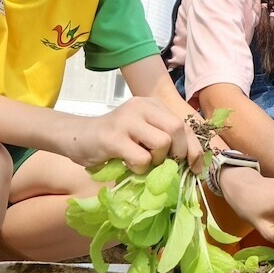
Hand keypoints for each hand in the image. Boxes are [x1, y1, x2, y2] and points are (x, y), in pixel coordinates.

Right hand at [69, 97, 195, 172]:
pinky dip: (140, 168)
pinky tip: (128, 164)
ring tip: (142, 161)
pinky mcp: (114, 137)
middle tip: (166, 166)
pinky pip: (142, 158)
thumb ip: (163, 138)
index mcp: (152, 104)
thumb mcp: (143, 132)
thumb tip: (191, 162)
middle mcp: (141, 106)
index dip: (195, 148)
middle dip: (179, 153)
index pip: (184, 124)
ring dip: (157, 160)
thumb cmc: (114, 139)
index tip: (195, 167)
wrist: (77, 137)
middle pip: (177, 129)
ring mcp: (127, 120)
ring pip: (162, 143)